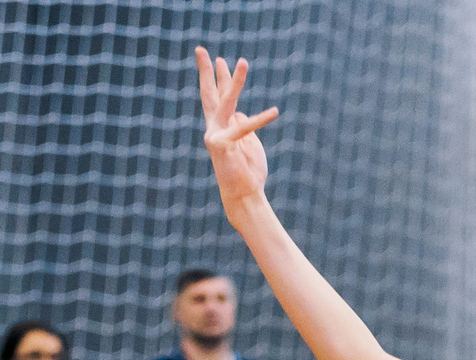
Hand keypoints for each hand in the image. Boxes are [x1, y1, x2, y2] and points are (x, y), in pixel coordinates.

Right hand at [196, 47, 279, 212]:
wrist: (244, 195)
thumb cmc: (248, 171)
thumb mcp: (249, 143)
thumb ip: (244, 125)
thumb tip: (242, 112)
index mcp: (220, 126)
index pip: (217, 97)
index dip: (216, 78)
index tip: (217, 58)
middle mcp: (214, 128)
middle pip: (210, 94)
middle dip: (206, 71)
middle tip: (201, 48)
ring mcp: (215, 135)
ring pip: (226, 102)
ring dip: (235, 81)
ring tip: (242, 62)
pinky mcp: (223, 144)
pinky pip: (245, 127)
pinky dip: (261, 120)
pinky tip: (274, 111)